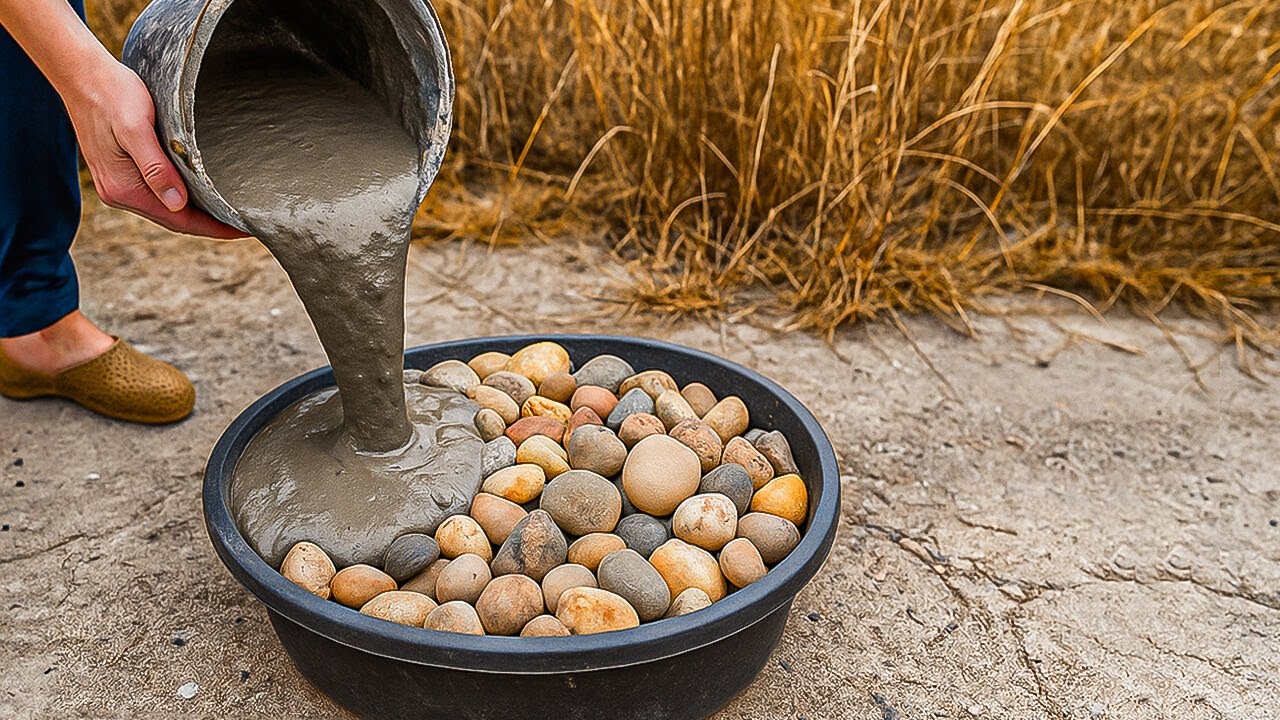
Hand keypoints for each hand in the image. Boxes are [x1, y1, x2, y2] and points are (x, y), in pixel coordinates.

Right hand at [63, 60, 246, 239]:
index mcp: (124, 189)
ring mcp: (118, 184)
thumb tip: (177, 204)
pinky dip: (181, 198)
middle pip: (175, 220)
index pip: (179, 221)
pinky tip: (201, 193)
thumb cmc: (113, 94)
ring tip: (229, 212)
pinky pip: (157, 194)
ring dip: (197, 213)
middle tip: (245, 224)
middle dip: (210, 224)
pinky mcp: (120, 173)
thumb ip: (155, 168)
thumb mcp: (136, 129)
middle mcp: (119, 193)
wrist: (82, 75)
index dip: (213, 228)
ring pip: (167, 209)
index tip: (243, 229)